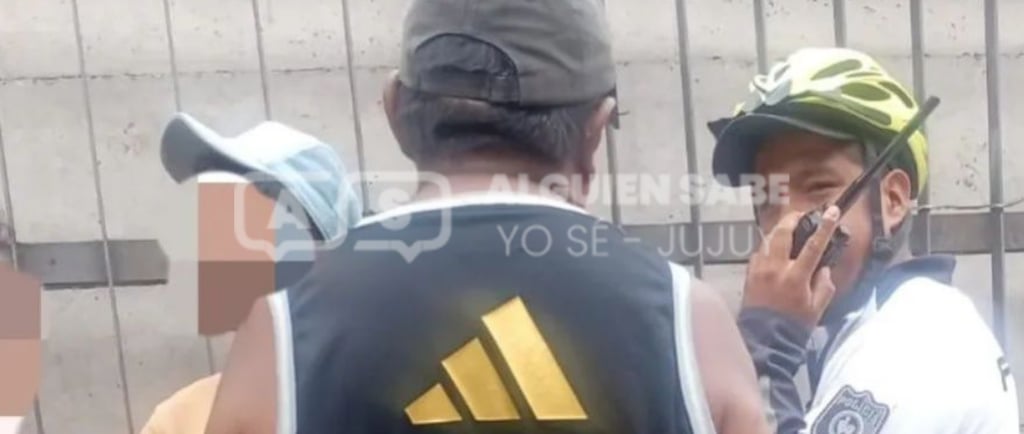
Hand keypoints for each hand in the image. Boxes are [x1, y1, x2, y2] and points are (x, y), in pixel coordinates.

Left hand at [742, 206, 840, 327]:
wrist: (764, 339)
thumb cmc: (793, 325)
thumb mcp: (817, 308)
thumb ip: (824, 285)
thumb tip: (824, 268)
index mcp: (796, 276)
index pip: (814, 245)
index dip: (825, 226)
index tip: (833, 211)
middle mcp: (776, 268)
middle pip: (783, 232)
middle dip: (792, 218)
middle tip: (801, 215)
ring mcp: (759, 269)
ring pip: (767, 239)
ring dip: (779, 231)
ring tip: (788, 229)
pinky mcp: (749, 273)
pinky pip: (758, 252)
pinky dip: (767, 247)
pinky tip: (773, 251)